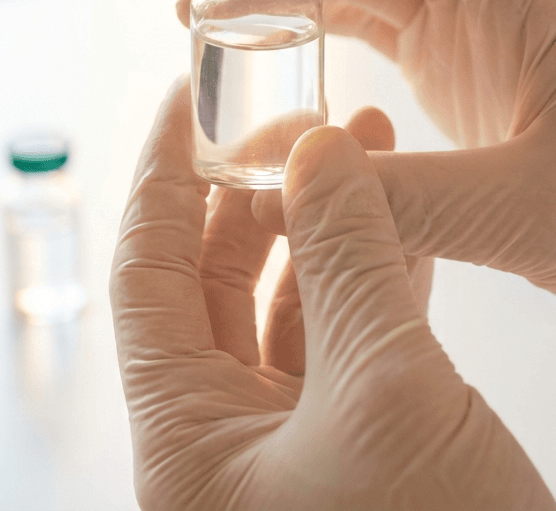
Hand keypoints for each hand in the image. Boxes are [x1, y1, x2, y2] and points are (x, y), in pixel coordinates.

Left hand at [111, 79, 555, 509]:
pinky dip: (375, 279)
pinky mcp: (359, 456)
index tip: (180, 99)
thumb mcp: (385, 392)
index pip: (147, 276)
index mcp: (186, 445)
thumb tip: (315, 149)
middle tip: (298, 113)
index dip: (162, 177)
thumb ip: (346, 259)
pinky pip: (349, 346)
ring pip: (292, 308)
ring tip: (365, 141)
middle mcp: (224, 447)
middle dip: (258, 190)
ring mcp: (293, 452)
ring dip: (328, 226)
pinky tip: (407, 223)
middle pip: (216, 284)